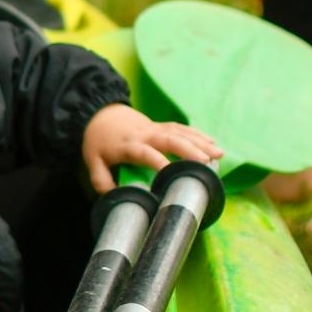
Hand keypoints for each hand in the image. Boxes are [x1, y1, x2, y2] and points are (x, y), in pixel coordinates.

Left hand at [80, 104, 221, 193]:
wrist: (100, 114)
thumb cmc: (98, 141)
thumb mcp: (93, 162)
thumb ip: (102, 181)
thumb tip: (116, 198)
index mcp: (128, 145)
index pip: (144, 153)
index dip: (157, 162)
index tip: (171, 174)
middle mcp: (144, 135)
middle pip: (169, 140)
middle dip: (188, 150)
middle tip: (206, 162)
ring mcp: (155, 128)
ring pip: (180, 133)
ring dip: (200, 142)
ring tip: (218, 154)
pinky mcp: (161, 125)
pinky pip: (182, 128)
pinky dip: (198, 135)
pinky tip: (213, 144)